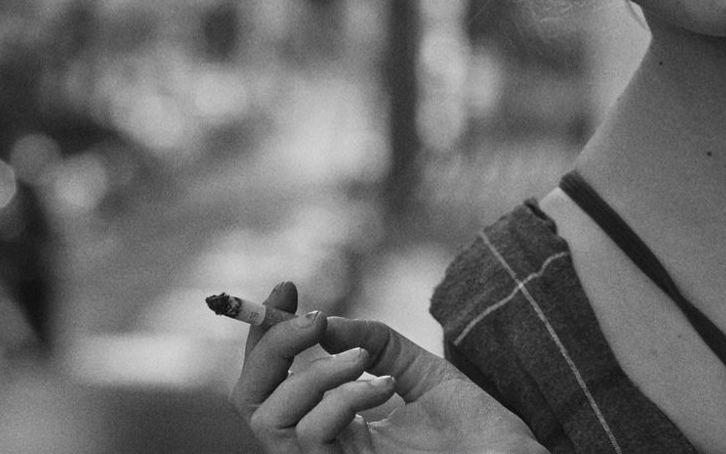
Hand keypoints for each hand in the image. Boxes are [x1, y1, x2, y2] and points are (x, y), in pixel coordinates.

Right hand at [230, 282, 546, 453]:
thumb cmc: (476, 430)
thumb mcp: (420, 372)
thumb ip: (374, 343)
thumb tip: (324, 322)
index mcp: (333, 425)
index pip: (272, 381)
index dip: (267, 333)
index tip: (288, 287)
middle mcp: (322, 449)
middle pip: (249, 401)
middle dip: (271, 348)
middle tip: (314, 319)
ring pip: (271, 420)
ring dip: (314, 374)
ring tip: (363, 360)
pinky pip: (314, 438)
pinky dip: (343, 399)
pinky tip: (384, 386)